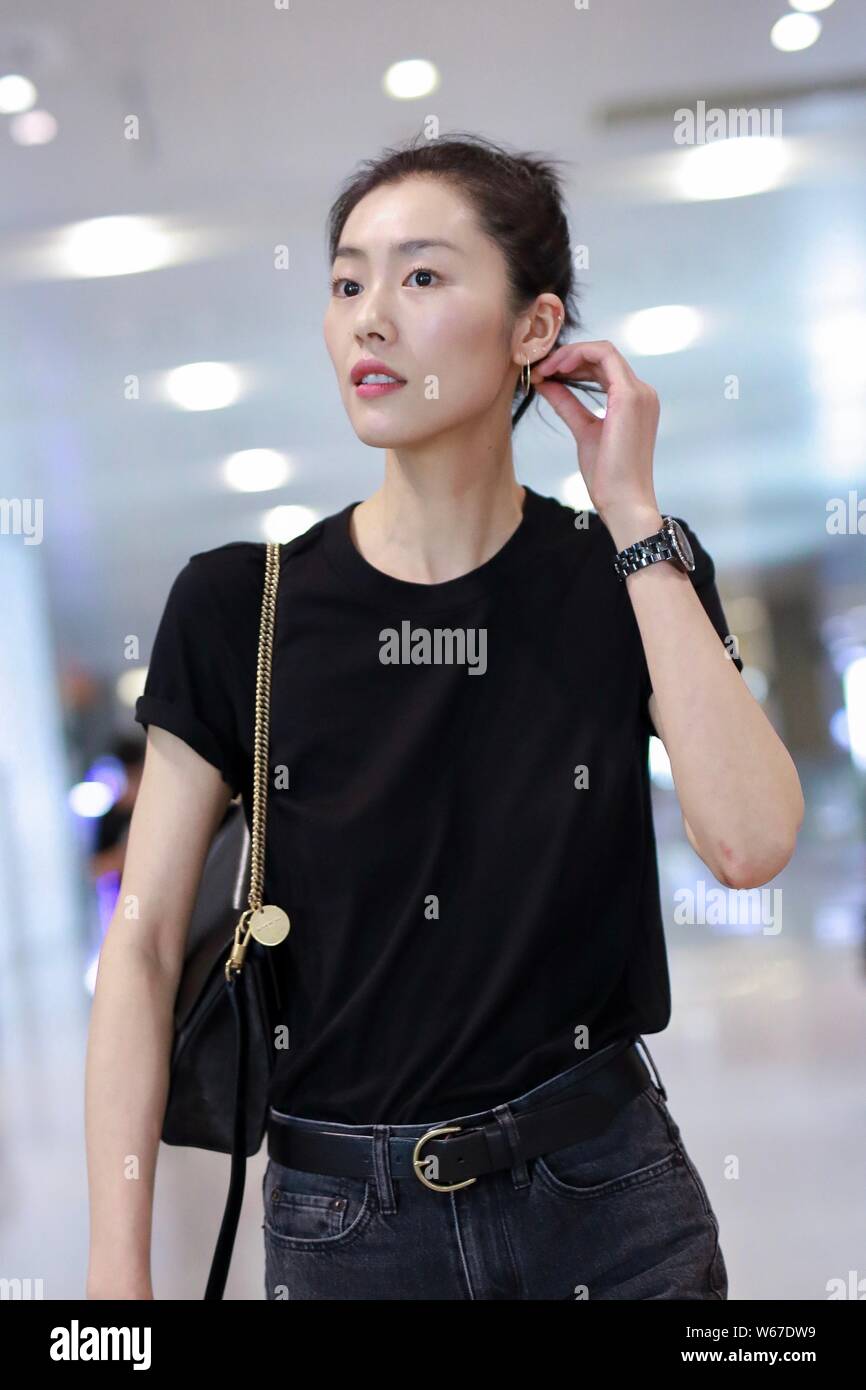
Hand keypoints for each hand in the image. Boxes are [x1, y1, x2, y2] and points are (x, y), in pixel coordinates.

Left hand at [529, 339, 660, 528]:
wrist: (623, 501)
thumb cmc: (608, 477)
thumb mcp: (583, 431)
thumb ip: (568, 404)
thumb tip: (547, 383)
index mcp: (634, 402)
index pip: (604, 367)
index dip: (572, 364)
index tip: (545, 373)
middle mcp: (642, 393)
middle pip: (603, 356)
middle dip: (567, 356)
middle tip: (538, 367)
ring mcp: (639, 393)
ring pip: (603, 351)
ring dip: (569, 354)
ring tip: (543, 367)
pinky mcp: (629, 397)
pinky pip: (604, 356)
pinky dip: (577, 356)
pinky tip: (555, 368)